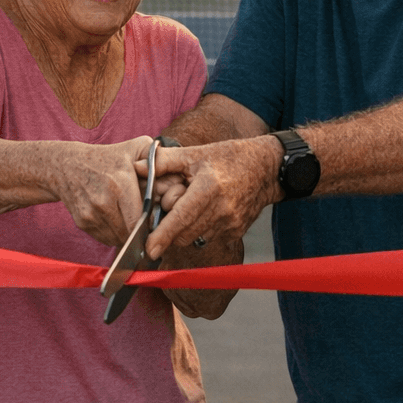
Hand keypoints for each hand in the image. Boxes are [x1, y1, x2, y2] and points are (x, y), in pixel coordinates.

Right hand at [51, 135, 155, 247]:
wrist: (68, 165)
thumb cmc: (108, 157)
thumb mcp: (135, 147)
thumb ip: (158, 157)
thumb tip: (176, 175)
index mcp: (120, 183)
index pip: (139, 220)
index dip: (150, 227)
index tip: (157, 225)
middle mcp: (104, 201)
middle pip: (130, 232)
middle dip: (141, 232)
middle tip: (147, 225)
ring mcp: (91, 214)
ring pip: (118, 238)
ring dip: (127, 234)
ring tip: (131, 220)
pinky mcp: (82, 223)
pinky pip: (105, 238)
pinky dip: (113, 234)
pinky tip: (116, 219)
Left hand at [145, 137, 280, 258]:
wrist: (267, 168)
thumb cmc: (230, 157)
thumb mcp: (196, 153)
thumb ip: (163, 162)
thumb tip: (136, 167)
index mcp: (208, 188)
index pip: (181, 219)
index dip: (163, 236)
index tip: (149, 249)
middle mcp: (221, 210)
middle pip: (184, 234)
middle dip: (170, 230)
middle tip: (170, 210)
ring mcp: (230, 223)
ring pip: (195, 238)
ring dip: (186, 229)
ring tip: (191, 206)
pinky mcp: (236, 231)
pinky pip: (209, 237)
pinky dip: (201, 228)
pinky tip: (207, 210)